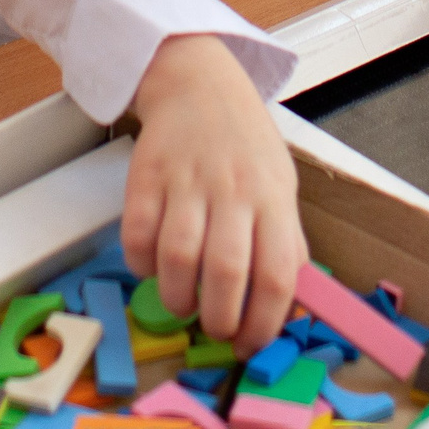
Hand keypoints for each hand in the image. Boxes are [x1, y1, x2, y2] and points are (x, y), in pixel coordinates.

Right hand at [122, 34, 304, 352]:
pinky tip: (153, 267)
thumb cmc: (245, 144)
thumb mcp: (282, 186)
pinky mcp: (146, 177)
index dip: (265, 323)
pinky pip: (136, 236)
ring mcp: (187, 182)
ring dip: (178, 299)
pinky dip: (141, 265)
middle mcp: (232, 190)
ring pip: (178, 258)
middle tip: (216, 329)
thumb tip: (292, 307)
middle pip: (227, 272)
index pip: (278, 275)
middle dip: (220, 320)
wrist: (199, 84)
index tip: (252, 344)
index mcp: (273, 198)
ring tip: (183, 305)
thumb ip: (286, 242)